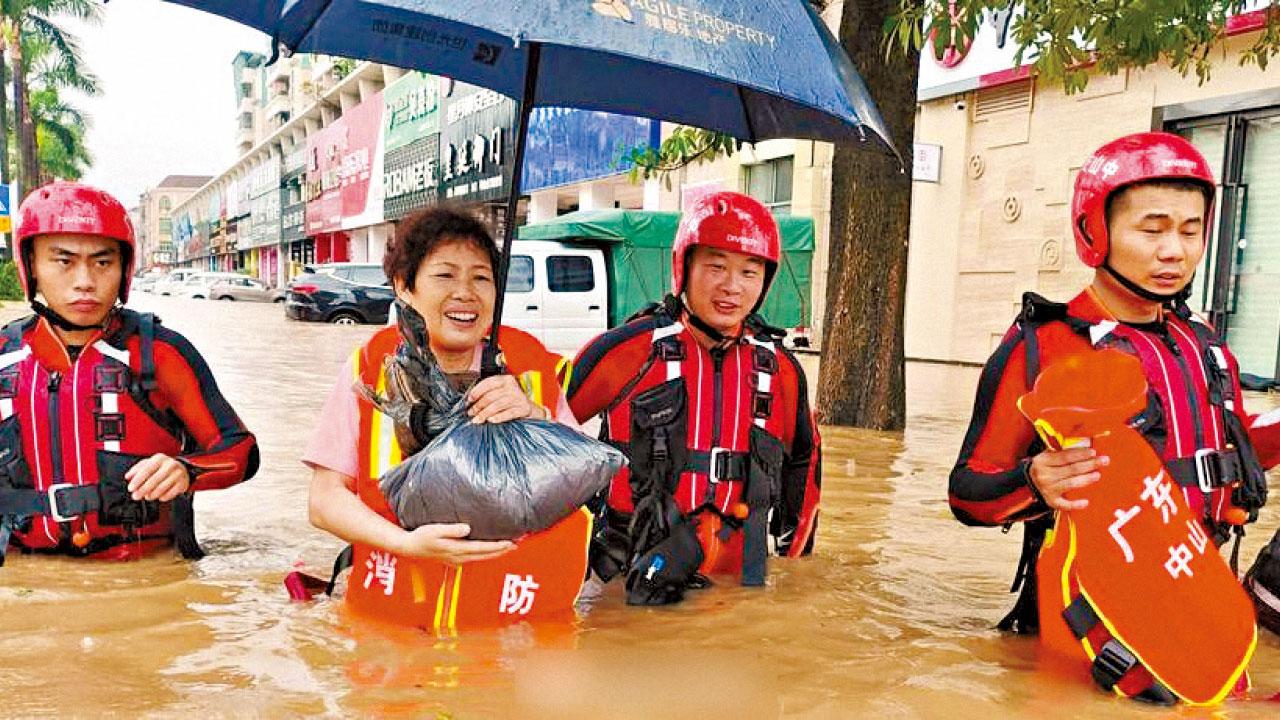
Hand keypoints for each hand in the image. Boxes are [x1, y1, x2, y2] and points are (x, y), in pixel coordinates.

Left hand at [125, 454, 190, 501]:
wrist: (182, 468)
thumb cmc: (163, 467)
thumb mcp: (150, 463)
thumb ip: (137, 469)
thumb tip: (128, 476)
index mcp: (160, 458)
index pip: (146, 470)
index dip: (137, 480)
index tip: (131, 488)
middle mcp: (170, 465)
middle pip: (154, 479)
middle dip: (143, 490)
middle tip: (136, 496)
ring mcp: (178, 474)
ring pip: (162, 487)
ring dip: (152, 495)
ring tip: (147, 497)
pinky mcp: (183, 483)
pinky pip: (170, 493)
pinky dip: (163, 497)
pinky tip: (159, 496)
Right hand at [395, 523, 514, 562]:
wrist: (409, 548)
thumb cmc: (421, 536)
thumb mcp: (435, 530)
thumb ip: (452, 530)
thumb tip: (468, 529)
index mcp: (457, 549)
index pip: (484, 548)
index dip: (499, 546)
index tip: (512, 542)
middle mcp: (460, 557)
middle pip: (487, 555)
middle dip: (503, 550)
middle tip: (519, 543)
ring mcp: (457, 560)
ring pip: (482, 558)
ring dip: (497, 553)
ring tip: (510, 546)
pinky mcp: (455, 559)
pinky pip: (476, 557)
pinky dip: (487, 554)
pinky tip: (491, 550)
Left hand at [466, 374, 543, 423]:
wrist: (530, 409)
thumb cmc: (512, 400)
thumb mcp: (502, 392)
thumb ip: (489, 393)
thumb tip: (471, 401)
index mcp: (505, 379)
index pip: (488, 383)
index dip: (476, 392)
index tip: (469, 400)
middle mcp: (512, 387)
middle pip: (490, 396)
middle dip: (478, 406)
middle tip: (471, 413)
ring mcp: (518, 397)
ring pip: (497, 405)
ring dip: (485, 414)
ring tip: (477, 420)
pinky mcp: (523, 408)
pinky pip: (508, 413)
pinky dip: (499, 417)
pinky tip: (491, 420)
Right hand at [1028, 447, 1107, 511]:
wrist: (1028, 484)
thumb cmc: (1044, 468)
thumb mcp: (1047, 456)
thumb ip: (1063, 451)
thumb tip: (1085, 444)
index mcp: (1042, 461)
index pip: (1064, 456)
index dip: (1080, 454)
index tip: (1093, 452)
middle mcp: (1044, 475)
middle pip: (1070, 469)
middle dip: (1089, 464)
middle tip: (1104, 461)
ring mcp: (1047, 489)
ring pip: (1070, 484)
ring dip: (1085, 479)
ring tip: (1097, 475)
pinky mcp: (1051, 501)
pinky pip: (1064, 504)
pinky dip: (1075, 504)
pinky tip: (1086, 502)